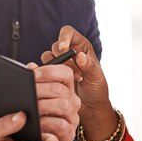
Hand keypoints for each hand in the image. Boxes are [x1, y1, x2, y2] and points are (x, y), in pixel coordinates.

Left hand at [27, 63, 80, 140]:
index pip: (66, 72)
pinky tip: (36, 124)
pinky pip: (61, 125)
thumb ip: (34, 81)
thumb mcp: (34, 96)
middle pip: (61, 89)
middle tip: (25, 92)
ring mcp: (72, 117)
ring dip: (44, 105)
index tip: (32, 75)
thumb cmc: (35, 115)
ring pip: (63, 105)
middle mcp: (72, 101)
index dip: (49, 71)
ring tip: (30, 108)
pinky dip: (47, 123)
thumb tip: (30, 67)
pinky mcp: (69, 134)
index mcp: (66, 88)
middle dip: (41, 89)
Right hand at [42, 26, 116, 140]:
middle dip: (61, 58)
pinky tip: (61, 84)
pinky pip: (44, 69)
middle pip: (56, 45)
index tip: (63, 48)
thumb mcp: (97, 77)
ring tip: (70, 80)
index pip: (68, 32)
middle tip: (73, 73)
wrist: (90, 107)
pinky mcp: (52, 74)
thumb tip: (81, 56)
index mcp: (81, 46)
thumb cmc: (97, 89)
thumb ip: (89, 66)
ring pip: (48, 57)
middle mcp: (69, 52)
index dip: (63, 37)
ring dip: (56, 68)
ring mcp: (60, 64)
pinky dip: (49, 75)